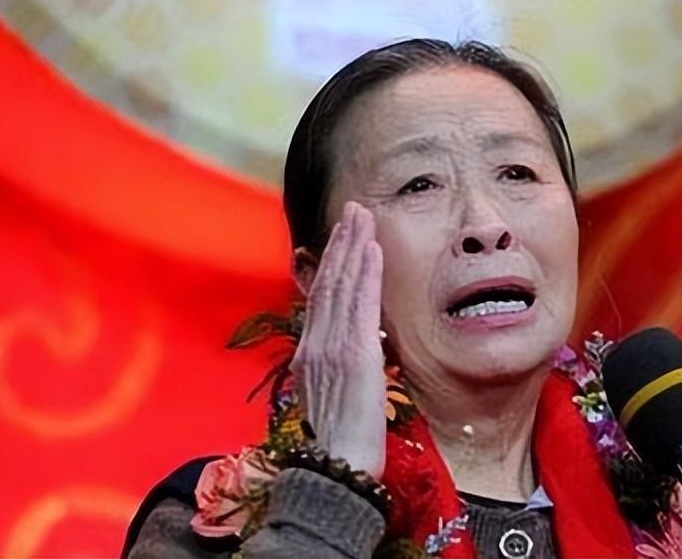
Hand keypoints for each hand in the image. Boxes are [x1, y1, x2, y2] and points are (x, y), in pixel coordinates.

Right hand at [290, 201, 386, 478]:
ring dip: (352, 246)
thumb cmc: (339, 445)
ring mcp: (332, 347)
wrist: (335, 470)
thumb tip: (357, 349)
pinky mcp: (353, 354)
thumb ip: (338, 369)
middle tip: (353, 211)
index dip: (332, 264)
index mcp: (310, 355)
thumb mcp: (331, 399)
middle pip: (327, 283)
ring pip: (341, 285)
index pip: (321, 299)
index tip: (342, 238)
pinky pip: (359, 303)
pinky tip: (371, 249)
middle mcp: (315, 345)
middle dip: (341, 243)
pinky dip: (364, 272)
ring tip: (362, 216)